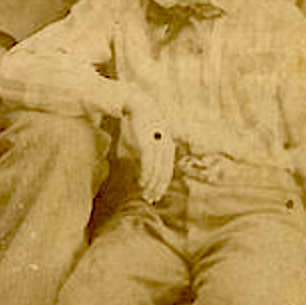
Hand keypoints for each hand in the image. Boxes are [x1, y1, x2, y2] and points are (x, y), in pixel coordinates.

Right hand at [117, 88, 174, 203]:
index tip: (154, 195)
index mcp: (167, 147)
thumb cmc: (140, 121)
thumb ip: (148, 150)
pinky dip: (146, 176)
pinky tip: (142, 184)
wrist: (138, 104)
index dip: (161, 185)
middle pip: (164, 174)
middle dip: (157, 189)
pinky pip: (149, 165)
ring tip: (146, 195)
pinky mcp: (148, 144)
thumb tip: (145, 162)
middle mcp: (166, 148)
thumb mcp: (147, 137)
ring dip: (152, 185)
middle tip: (150, 200)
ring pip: (157, 172)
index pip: (166, 171)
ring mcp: (158, 146)